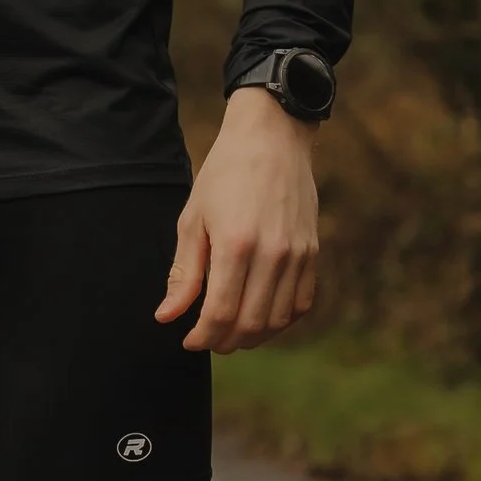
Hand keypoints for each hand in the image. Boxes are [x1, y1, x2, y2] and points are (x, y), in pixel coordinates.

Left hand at [157, 87, 320, 353]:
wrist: (271, 139)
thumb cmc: (224, 175)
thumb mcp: (192, 220)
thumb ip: (183, 273)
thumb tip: (167, 317)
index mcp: (236, 245)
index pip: (221, 313)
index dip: (203, 336)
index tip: (189, 340)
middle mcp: (272, 254)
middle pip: (251, 323)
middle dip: (225, 341)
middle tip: (208, 340)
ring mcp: (298, 254)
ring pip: (278, 319)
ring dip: (253, 336)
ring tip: (231, 333)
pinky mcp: (312, 252)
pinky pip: (301, 302)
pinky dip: (281, 320)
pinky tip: (260, 317)